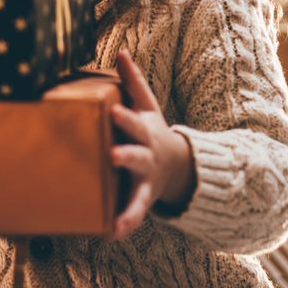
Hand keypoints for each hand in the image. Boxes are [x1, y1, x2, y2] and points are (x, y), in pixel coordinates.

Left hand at [110, 50, 195, 239]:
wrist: (177, 163)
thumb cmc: (150, 130)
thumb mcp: (145, 105)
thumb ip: (132, 81)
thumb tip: (120, 52)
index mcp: (144, 131)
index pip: (133, 121)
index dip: (123, 117)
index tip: (110, 112)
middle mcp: (146, 156)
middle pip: (136, 156)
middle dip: (125, 156)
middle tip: (111, 157)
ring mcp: (146, 181)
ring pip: (138, 193)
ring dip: (127, 206)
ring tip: (116, 223)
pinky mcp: (143, 200)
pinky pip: (133, 215)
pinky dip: (124, 225)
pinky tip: (110, 235)